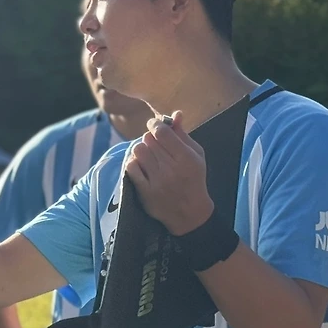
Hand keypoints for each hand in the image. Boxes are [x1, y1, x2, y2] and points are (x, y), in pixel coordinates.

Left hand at [125, 112, 213, 235]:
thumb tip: (175, 114)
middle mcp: (171, 169)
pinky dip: (134, 162)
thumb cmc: (194, 179)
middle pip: (148, 140)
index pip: (162, 132)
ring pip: (138, 151)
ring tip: (147, 154)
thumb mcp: (196, 156)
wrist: (190, 213)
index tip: (153, 125)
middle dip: (150, 138)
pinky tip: (140, 165)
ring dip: (141, 149)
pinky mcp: (145, 192)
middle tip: (154, 143)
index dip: (155, 124)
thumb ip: (183, 135)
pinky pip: (131, 167)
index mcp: (186, 158)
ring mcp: (157, 181)